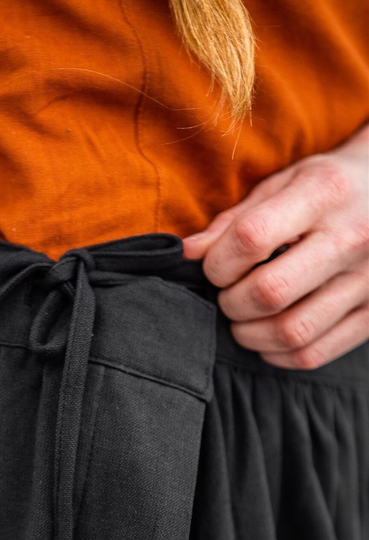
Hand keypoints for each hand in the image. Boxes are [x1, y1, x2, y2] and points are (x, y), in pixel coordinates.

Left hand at [182, 123, 368, 368]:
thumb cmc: (324, 190)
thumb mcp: (282, 184)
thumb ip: (234, 220)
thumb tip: (187, 253)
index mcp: (324, 193)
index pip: (251, 238)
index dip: (217, 262)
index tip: (213, 267)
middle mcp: (353, 237)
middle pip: (270, 292)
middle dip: (231, 302)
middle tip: (227, 296)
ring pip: (291, 332)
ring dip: (250, 335)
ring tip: (243, 319)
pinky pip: (312, 354)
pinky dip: (277, 354)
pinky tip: (268, 337)